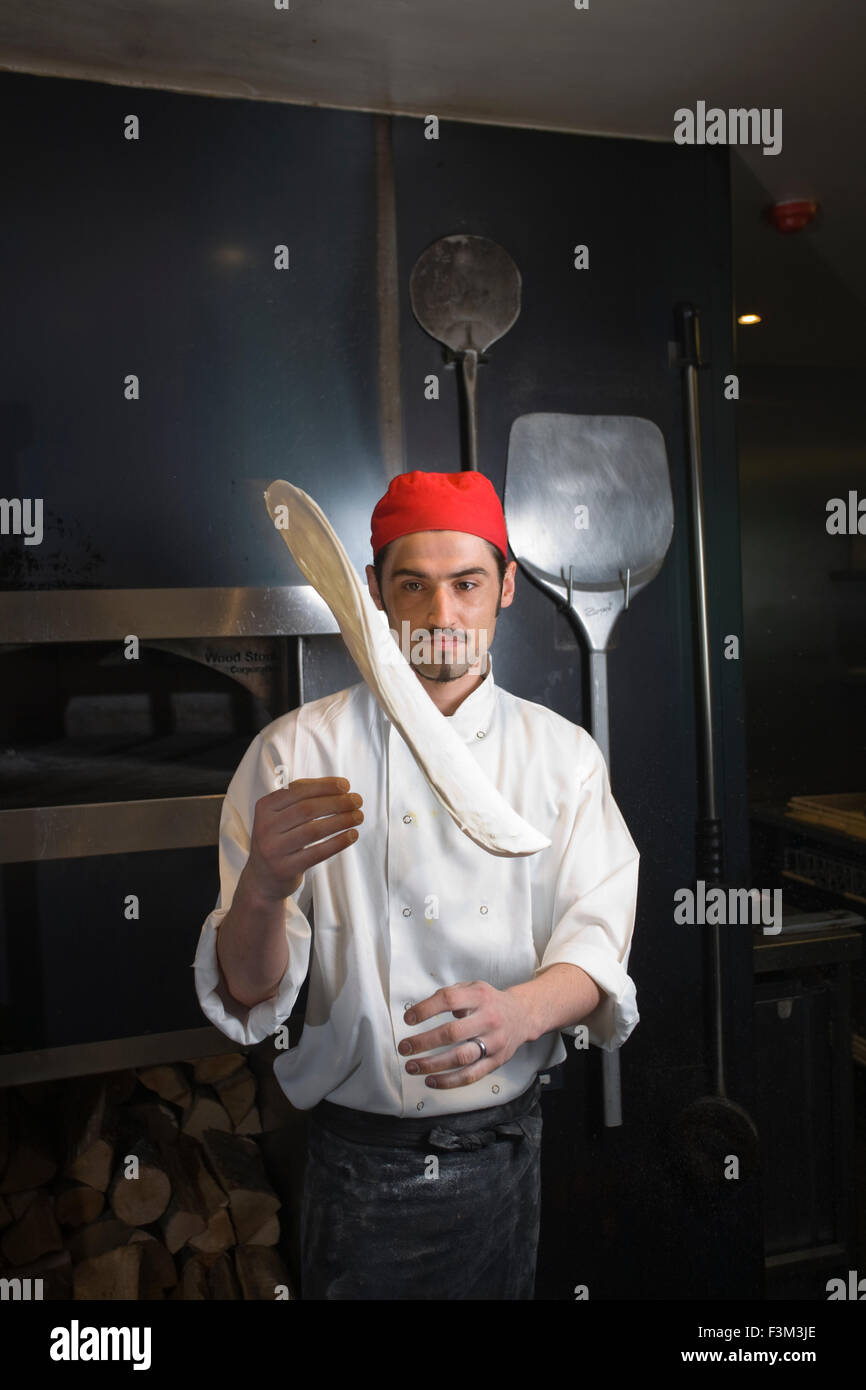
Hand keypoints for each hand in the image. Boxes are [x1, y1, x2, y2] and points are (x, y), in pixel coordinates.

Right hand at [246, 777, 362, 901]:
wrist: (262, 879)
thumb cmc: (280, 840)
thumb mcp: (280, 817)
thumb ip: (302, 800)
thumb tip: (340, 787)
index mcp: (265, 807)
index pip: (297, 790)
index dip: (324, 786)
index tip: (346, 785)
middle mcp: (265, 826)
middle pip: (307, 809)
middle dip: (337, 802)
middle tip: (357, 801)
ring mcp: (273, 849)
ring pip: (313, 830)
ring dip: (341, 821)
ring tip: (359, 816)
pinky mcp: (284, 869)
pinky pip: (317, 853)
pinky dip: (338, 843)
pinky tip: (352, 835)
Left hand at [398, 981, 531, 1088]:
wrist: (522, 1015)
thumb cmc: (491, 1002)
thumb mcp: (474, 987)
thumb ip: (451, 994)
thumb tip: (424, 1010)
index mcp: (480, 997)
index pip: (449, 1000)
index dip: (425, 1009)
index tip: (408, 1019)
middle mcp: (488, 1019)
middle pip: (452, 1033)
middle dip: (423, 1042)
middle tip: (404, 1047)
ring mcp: (493, 1042)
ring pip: (460, 1057)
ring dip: (432, 1065)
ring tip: (412, 1066)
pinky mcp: (495, 1061)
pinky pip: (470, 1075)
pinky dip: (448, 1081)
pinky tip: (431, 1080)